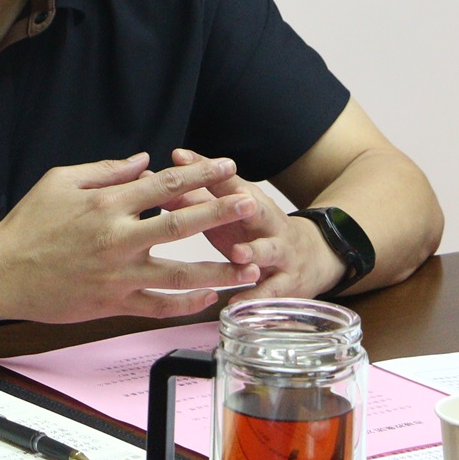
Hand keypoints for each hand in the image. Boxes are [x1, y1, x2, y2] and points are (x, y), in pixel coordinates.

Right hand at [0, 152, 262, 322]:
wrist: (1, 272)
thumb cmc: (28, 223)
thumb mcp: (60, 180)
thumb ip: (106, 169)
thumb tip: (143, 160)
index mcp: (108, 203)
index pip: (166, 184)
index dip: (201, 174)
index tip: (228, 167)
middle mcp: (119, 238)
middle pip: (182, 223)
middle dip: (221, 213)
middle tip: (251, 205)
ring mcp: (118, 274)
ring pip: (180, 273)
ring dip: (218, 269)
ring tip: (249, 266)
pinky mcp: (112, 303)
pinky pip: (158, 306)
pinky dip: (186, 304)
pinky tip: (208, 299)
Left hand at [165, 148, 346, 299]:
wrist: (312, 255)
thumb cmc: (254, 229)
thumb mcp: (228, 208)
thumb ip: (191, 193)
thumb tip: (146, 176)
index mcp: (248, 200)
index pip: (226, 179)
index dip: (202, 168)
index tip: (179, 157)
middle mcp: (266, 221)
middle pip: (254, 208)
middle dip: (238, 204)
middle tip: (225, 201)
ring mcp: (280, 251)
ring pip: (268, 250)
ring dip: (254, 252)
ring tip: (239, 254)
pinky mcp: (288, 282)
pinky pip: (271, 291)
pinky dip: (256, 296)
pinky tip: (238, 302)